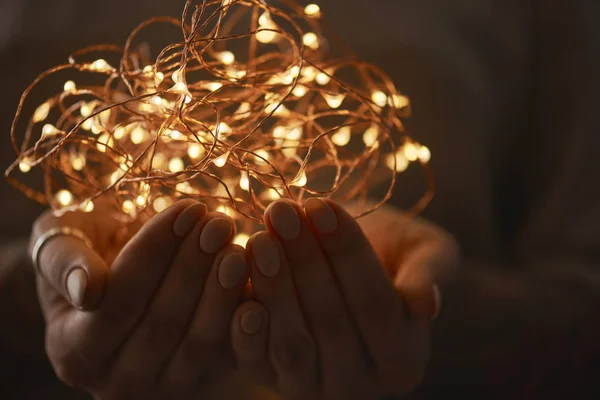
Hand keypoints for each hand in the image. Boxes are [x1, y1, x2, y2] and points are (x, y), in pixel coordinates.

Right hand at [32, 200, 247, 398]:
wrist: (112, 278)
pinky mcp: (199, 382)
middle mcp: (114, 381)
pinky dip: (243, 320)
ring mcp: (160, 388)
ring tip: (237, 245)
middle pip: (162, 321)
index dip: (156, 251)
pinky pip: (226, 353)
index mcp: (73, 349)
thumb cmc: (85, 250)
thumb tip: (87, 290)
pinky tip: (255, 282)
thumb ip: (64, 262)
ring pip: (197, 341)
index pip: (119, 298)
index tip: (188, 208)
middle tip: (221, 222)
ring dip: (222, 290)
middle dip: (194, 266)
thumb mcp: (59, 242)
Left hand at [230, 199, 458, 399]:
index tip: (321, 205)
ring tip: (260, 235)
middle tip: (281, 211)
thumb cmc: (394, 256)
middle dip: (303, 260)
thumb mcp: (426, 254)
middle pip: (331, 322)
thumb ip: (427, 275)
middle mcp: (360, 387)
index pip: (376, 304)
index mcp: (403, 362)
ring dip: (273, 285)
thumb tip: (425, 305)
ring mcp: (314, 388)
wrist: (352, 271)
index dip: (347, 253)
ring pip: (292, 342)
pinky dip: (243, 323)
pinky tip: (236, 279)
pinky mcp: (273, 382)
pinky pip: (255, 359)